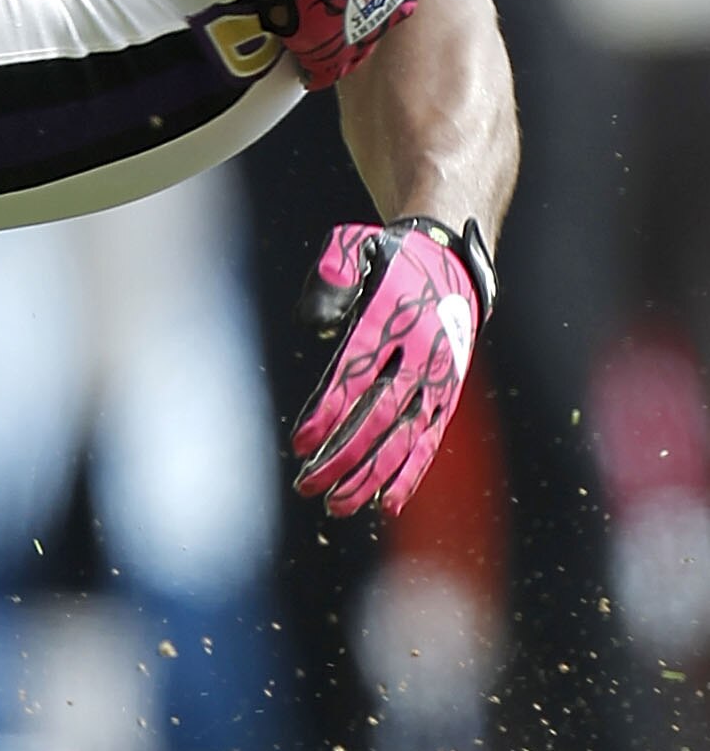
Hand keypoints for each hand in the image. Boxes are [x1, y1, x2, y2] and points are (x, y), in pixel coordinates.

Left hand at [291, 216, 494, 515]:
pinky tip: (387, 505)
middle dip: (341, 454)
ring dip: (371, 474)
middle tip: (305, 483)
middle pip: (378, 414)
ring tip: (336, 504)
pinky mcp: (447, 395)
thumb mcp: (356, 245)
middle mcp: (419, 351)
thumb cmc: (389, 259)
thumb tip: (315, 323)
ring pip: (405, 435)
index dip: (329, 409)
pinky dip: (411, 473)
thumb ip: (334, 272)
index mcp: (392, 315)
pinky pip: (430, 440)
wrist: (451, 261)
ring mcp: (438, 377)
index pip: (356, 371)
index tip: (300, 441)